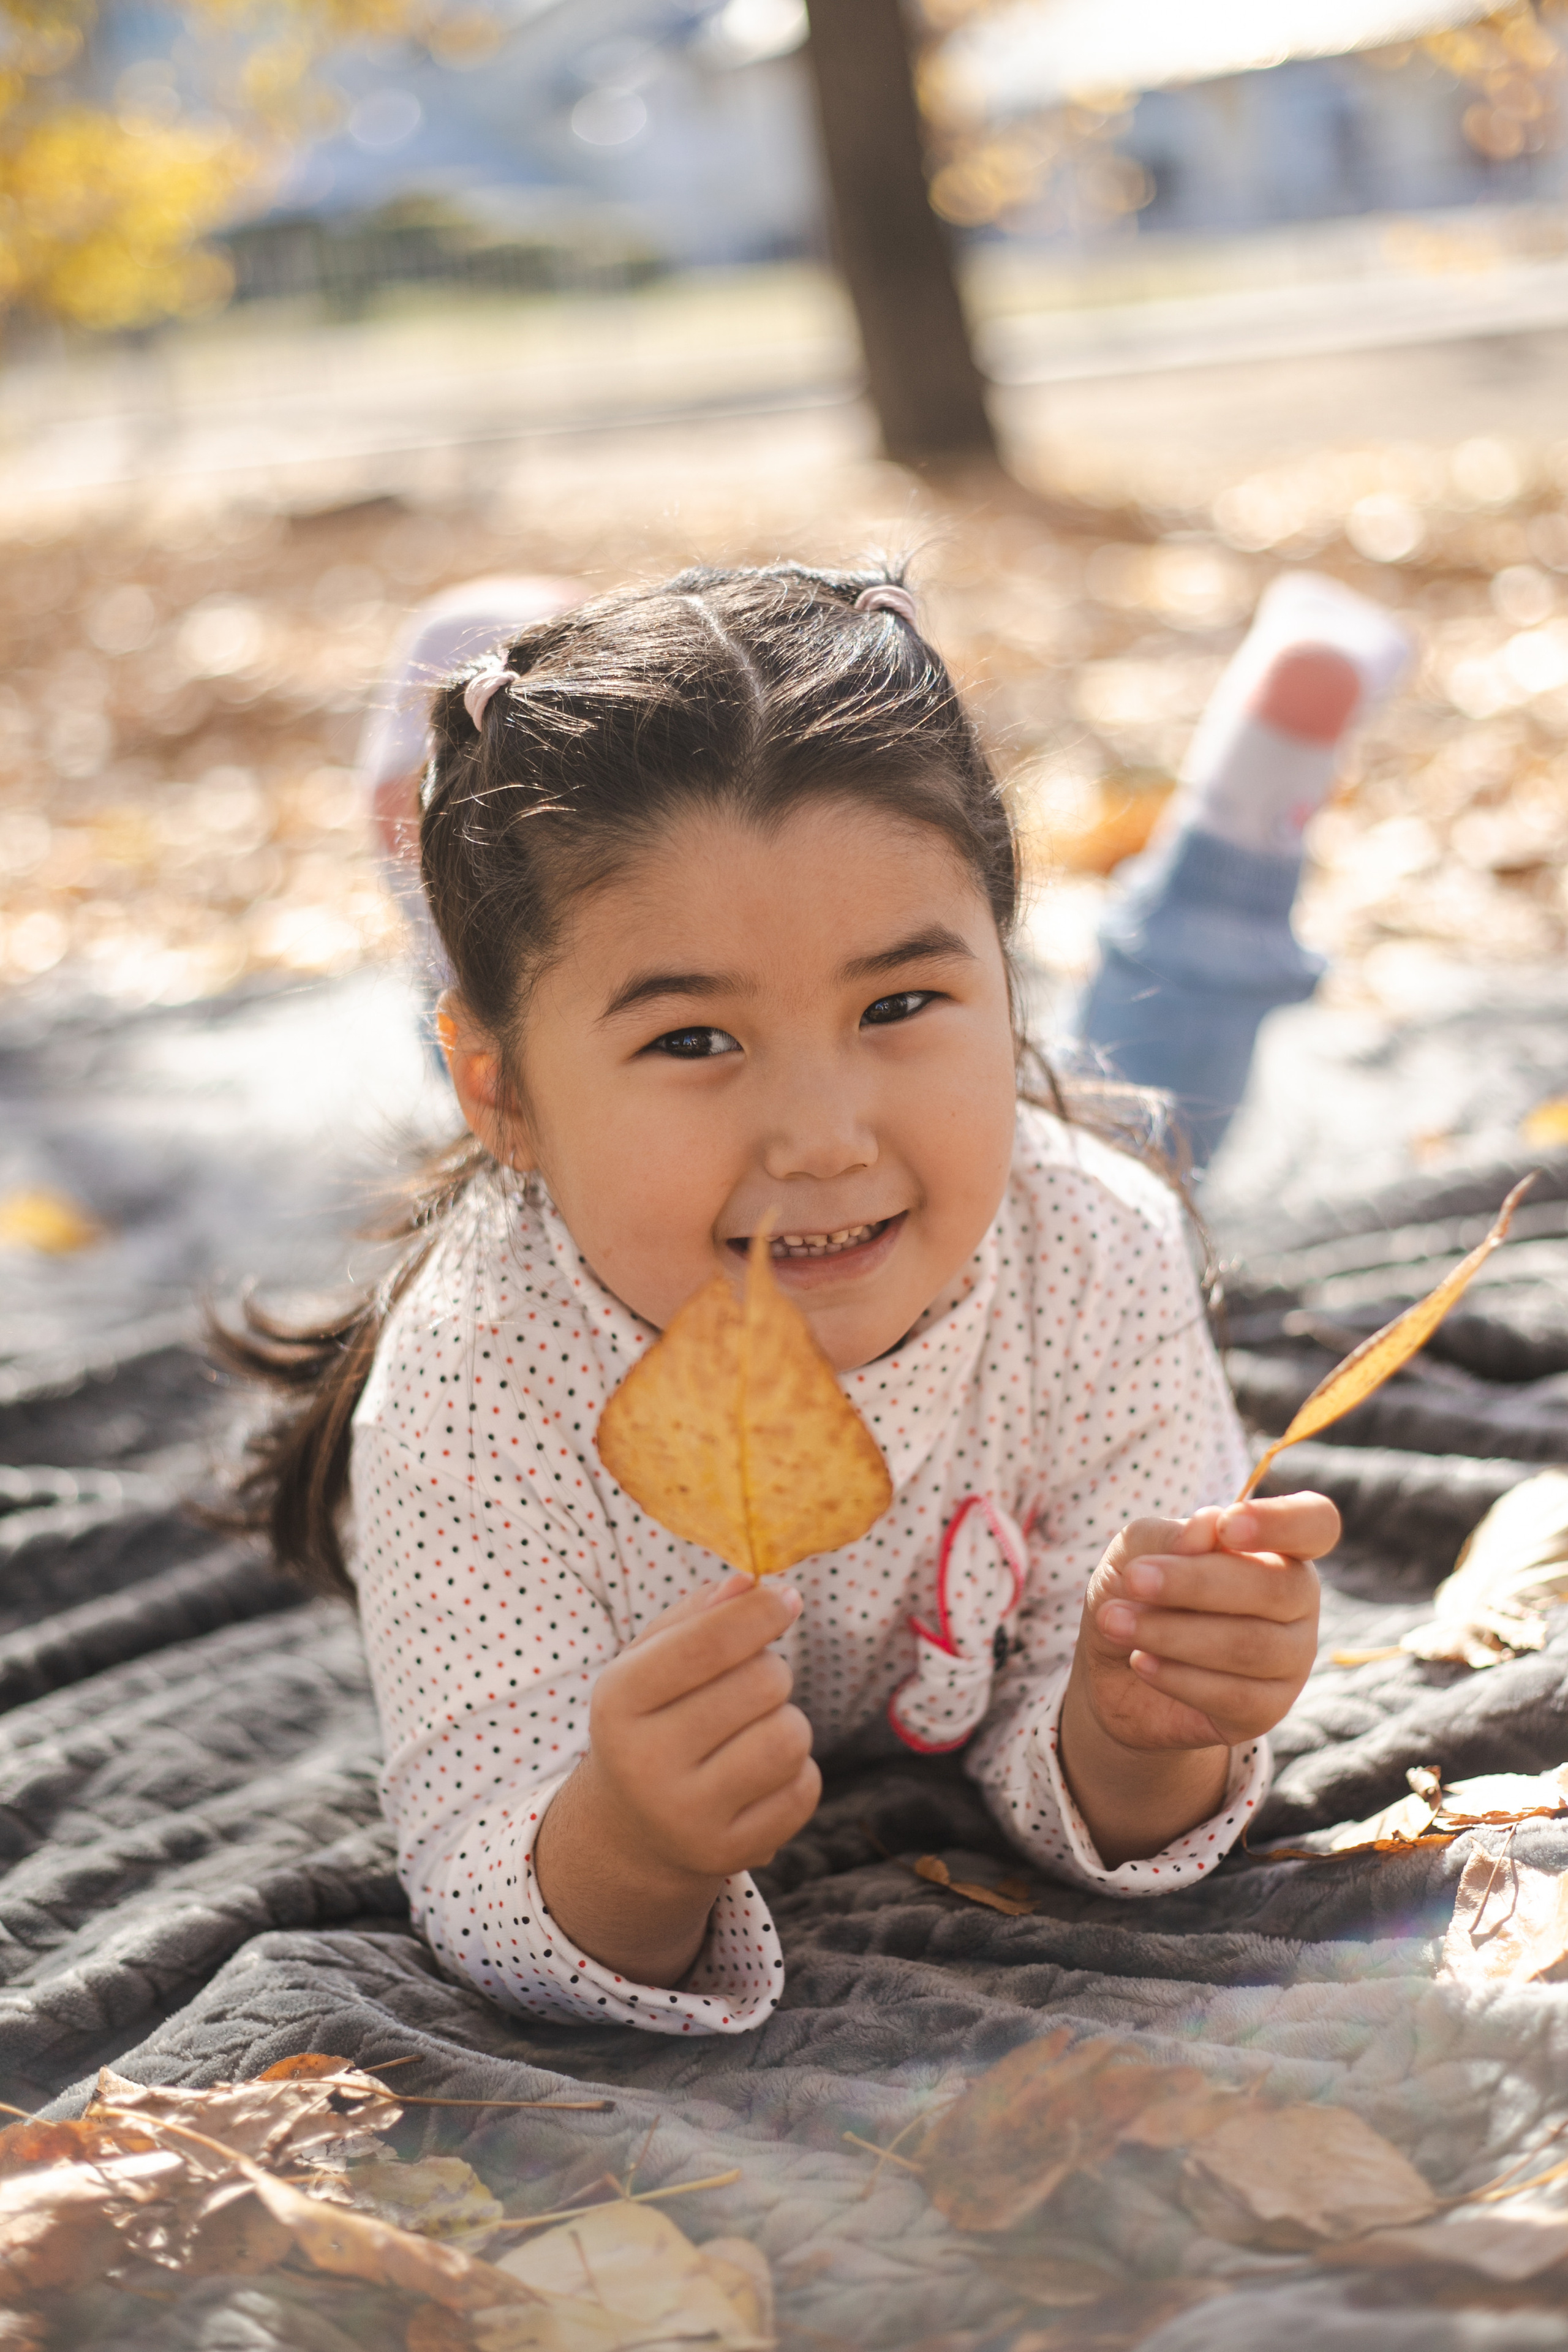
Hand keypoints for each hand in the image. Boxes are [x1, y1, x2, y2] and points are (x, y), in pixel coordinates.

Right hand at [534, 1574, 818, 1983]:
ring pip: (790, 1738)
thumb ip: (699, 1614)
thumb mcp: (651, 1659)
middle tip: (750, 1684)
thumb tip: (752, 1583)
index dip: (759, 1613)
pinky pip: (804, 1791)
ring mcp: (686, 1818)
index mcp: (617, 1702)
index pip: (706, 1644)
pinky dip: (797, 1772)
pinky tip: (760, 1774)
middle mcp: (644, 1765)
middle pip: (762, 1685)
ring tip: (755, 1729)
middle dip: (771, 1670)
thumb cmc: (654, 1718)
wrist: (633, 1826)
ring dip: (788, 1721)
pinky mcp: (728, 1854)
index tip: (786, 1598)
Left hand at [1059, 1491, 1332, 1865]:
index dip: (1282, 1521)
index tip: (1227, 1526)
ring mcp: (1291, 1660)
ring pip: (1251, 1645)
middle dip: (1196, 1583)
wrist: (1114, 1671)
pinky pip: (1234, 1695)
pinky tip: (1140, 1662)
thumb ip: (1170, 1537)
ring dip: (1173, 1632)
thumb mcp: (1137, 1552)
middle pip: (1276, 1587)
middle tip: (1132, 1579)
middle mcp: (1298, 1601)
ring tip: (1114, 1622)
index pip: (1315, 1523)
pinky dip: (1178, 1676)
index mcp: (1279, 1546)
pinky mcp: (1267, 1710)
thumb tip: (1206, 1527)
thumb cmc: (1138, 1592)